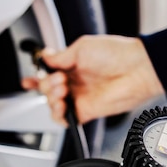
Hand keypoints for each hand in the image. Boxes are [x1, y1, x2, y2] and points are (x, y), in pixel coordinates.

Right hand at [21, 34, 164, 124]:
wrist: (136, 69)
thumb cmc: (117, 54)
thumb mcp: (82, 46)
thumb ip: (61, 56)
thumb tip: (46, 58)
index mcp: (74, 65)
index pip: (49, 73)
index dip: (37, 76)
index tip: (29, 78)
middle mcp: (76, 82)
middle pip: (47, 89)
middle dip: (45, 84)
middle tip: (58, 78)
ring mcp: (81, 97)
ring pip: (53, 104)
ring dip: (51, 97)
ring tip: (62, 88)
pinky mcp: (86, 111)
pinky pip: (65, 119)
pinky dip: (58, 114)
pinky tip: (61, 105)